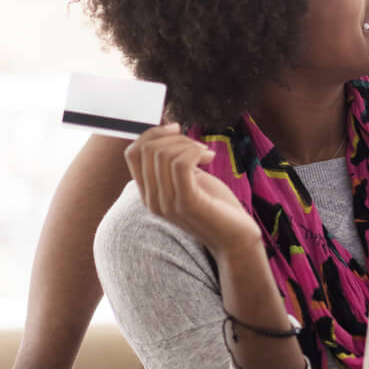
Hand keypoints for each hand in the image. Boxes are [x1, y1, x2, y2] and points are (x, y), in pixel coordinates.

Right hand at [125, 124, 259, 258]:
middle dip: (175, 137)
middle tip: (198, 146)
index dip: (152, 133)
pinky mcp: (187, 202)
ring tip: (206, 154)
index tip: (177, 129)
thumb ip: (174, 163)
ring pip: (163, 154)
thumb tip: (168, 133)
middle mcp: (152, 199)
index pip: (132, 152)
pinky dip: (194, 152)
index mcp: (149, 193)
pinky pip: (180, 164)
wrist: (236, 238)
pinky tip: (210, 157)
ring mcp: (167, 203)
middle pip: (147, 149)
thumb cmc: (216, 207)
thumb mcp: (191, 180)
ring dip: (188, 144)